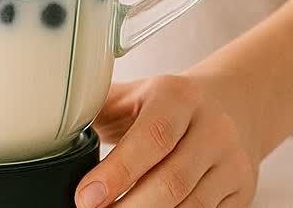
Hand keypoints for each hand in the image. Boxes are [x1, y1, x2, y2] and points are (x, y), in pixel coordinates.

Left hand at [77, 76, 258, 206]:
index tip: (86, 198)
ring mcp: (232, 162)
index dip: (118, 172)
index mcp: (179, 97)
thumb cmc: (168, 105)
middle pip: (171, 181)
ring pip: (191, 206)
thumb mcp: (134, 96)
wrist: (232, 106)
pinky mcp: (242, 190)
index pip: (152, 137)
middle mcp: (213, 128)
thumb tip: (49, 128)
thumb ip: (95, 109)